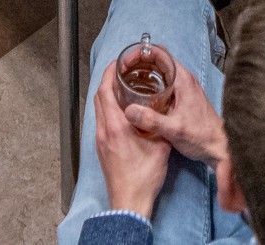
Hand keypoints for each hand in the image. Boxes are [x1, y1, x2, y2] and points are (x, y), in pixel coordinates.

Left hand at [93, 64, 169, 219]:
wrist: (129, 202)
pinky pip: (101, 122)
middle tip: (122, 72)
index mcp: (116, 126)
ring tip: (123, 88)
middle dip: (107, 81)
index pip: (105, 91)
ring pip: (99, 110)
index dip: (109, 73)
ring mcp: (100, 141)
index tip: (117, 63)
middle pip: (99, 97)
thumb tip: (165, 110)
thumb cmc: (144, 177)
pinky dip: (108, 110)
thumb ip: (160, 125)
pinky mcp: (102, 149)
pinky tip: (122, 112)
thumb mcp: (160, 146)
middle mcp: (103, 131)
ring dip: (107, 96)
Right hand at [124, 63, 226, 164]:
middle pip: (159, 60)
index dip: (140, 54)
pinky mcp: (183, 98)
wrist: (219, 147)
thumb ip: (151, 120)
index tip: (124, 64)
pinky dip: (150, 83)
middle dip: (139, 63)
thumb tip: (127, 110)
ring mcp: (184, 88)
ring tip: (126, 82)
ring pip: (161, 72)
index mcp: (182, 79)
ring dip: (144, 73)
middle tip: (121, 74)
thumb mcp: (173, 129)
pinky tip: (140, 96)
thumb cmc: (201, 136)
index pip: (160, 54)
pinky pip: (164, 83)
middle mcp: (184, 79)